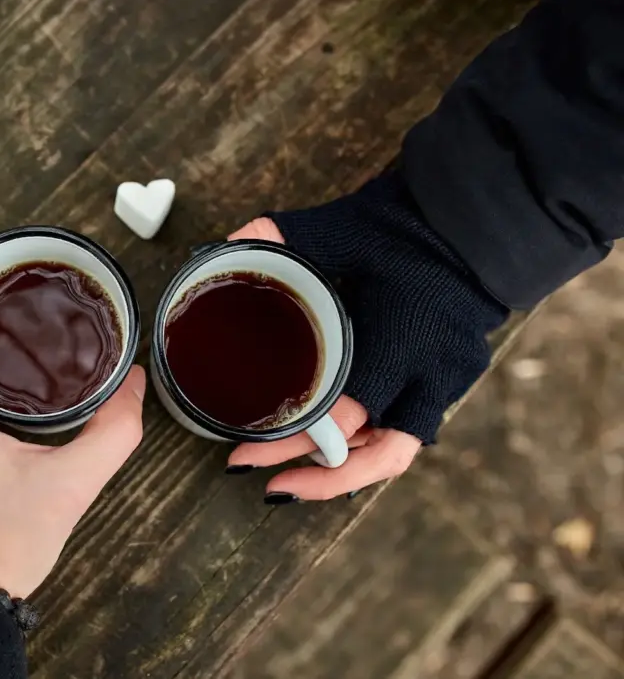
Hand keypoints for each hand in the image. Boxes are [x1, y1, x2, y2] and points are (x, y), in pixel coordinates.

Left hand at [224, 217, 422, 499]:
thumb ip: (284, 239)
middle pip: (375, 451)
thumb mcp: (341, 229)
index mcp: (401, 338)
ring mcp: (446, 383)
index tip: (246, 450)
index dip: (294, 439)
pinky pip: (407, 433)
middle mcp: (429, 373)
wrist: (476, 223)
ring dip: (344, 471)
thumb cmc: (406, 226)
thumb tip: (229, 246)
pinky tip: (329, 454)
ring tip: (292, 481)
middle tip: (256, 473)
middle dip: (314, 473)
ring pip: (396, 452)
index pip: (346, 413)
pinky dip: (367, 447)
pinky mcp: (450, 384)